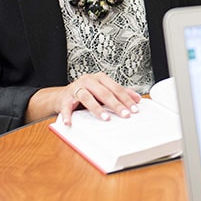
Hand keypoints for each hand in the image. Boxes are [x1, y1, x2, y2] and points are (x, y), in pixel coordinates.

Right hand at [25, 72, 141, 126]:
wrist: (63, 95)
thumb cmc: (87, 93)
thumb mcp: (104, 91)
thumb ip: (119, 93)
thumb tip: (137, 98)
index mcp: (99, 78)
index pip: (116, 88)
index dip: (126, 99)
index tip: (134, 109)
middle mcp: (88, 81)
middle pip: (104, 93)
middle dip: (116, 104)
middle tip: (125, 115)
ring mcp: (76, 88)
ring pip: (87, 97)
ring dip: (97, 109)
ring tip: (105, 118)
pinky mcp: (65, 98)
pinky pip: (66, 107)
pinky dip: (67, 115)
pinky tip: (70, 122)